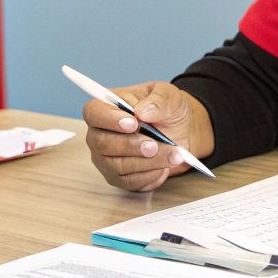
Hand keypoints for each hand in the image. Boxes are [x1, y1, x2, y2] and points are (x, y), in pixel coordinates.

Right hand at [81, 81, 213, 191]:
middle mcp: (100, 134)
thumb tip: (142, 112)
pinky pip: (129, 182)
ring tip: (171, 155)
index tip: (134, 123)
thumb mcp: (169, 96)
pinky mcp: (119, 177)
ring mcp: (106, 158)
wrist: (183, 131)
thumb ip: (158, 100)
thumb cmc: (168, 110)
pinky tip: (164, 167)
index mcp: (107, 107)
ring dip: (147, 162)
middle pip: (102, 143)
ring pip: (117, 166)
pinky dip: (150, 176)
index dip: (109, 119)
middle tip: (154, 145)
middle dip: (131, 145)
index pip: (93, 112)